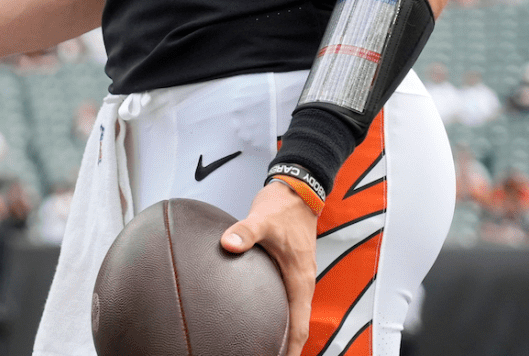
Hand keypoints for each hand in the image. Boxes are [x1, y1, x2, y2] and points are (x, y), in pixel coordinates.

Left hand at [221, 180, 318, 355]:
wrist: (297, 189)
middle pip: (295, 327)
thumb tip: (227, 244)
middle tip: (259, 354)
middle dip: (282, 346)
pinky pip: (284, 298)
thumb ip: (245, 232)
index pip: (298, 328)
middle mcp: (301, 283)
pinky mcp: (287, 268)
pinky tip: (256, 312)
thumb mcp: (263, 219)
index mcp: (300, 280)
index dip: (289, 350)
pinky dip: (275, 312)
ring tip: (259, 346)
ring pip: (291, 314)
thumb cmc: (284, 206)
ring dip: (280, 331)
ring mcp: (295, 276)